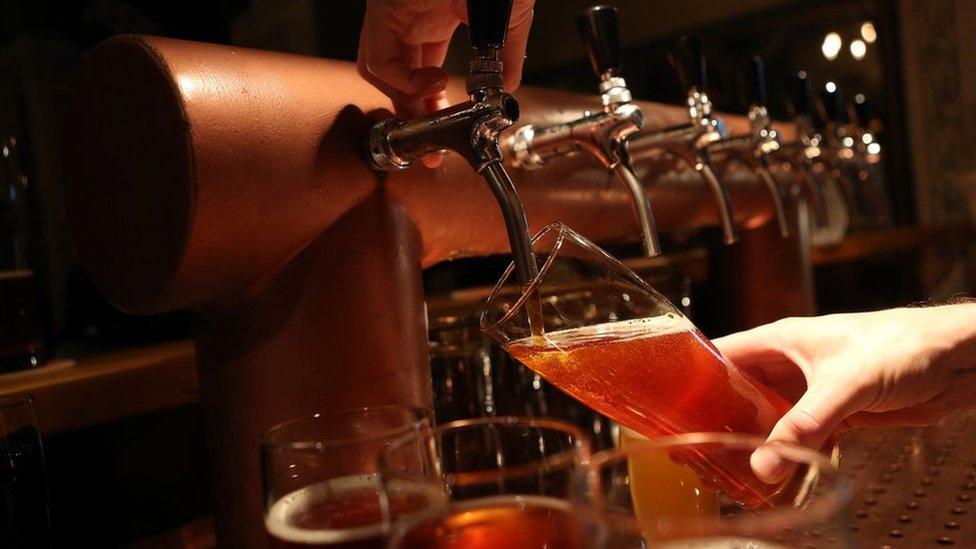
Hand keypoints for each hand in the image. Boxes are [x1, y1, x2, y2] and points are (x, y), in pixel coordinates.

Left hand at [358, 0, 534, 166]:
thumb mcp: (508, 23)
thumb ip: (506, 58)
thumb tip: (506, 91)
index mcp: (432, 18)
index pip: (419, 72)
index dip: (430, 107)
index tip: (444, 136)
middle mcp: (407, 19)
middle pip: (395, 80)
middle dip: (414, 116)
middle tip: (433, 147)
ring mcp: (391, 14)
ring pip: (379, 73)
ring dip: (407, 100)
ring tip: (438, 104)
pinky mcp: (383, 11)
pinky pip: (379, 61)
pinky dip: (404, 83)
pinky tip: (433, 81)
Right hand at [713, 305, 975, 480]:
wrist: (957, 359)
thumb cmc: (904, 345)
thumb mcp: (844, 384)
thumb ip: (804, 425)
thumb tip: (765, 464)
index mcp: (779, 341)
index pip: (719, 354)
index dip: (692, 376)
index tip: (667, 405)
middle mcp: (789, 364)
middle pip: (739, 391)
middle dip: (718, 418)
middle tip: (694, 447)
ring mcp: (811, 389)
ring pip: (769, 417)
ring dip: (753, 442)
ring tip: (728, 468)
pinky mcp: (836, 412)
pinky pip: (801, 436)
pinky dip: (789, 456)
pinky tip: (778, 478)